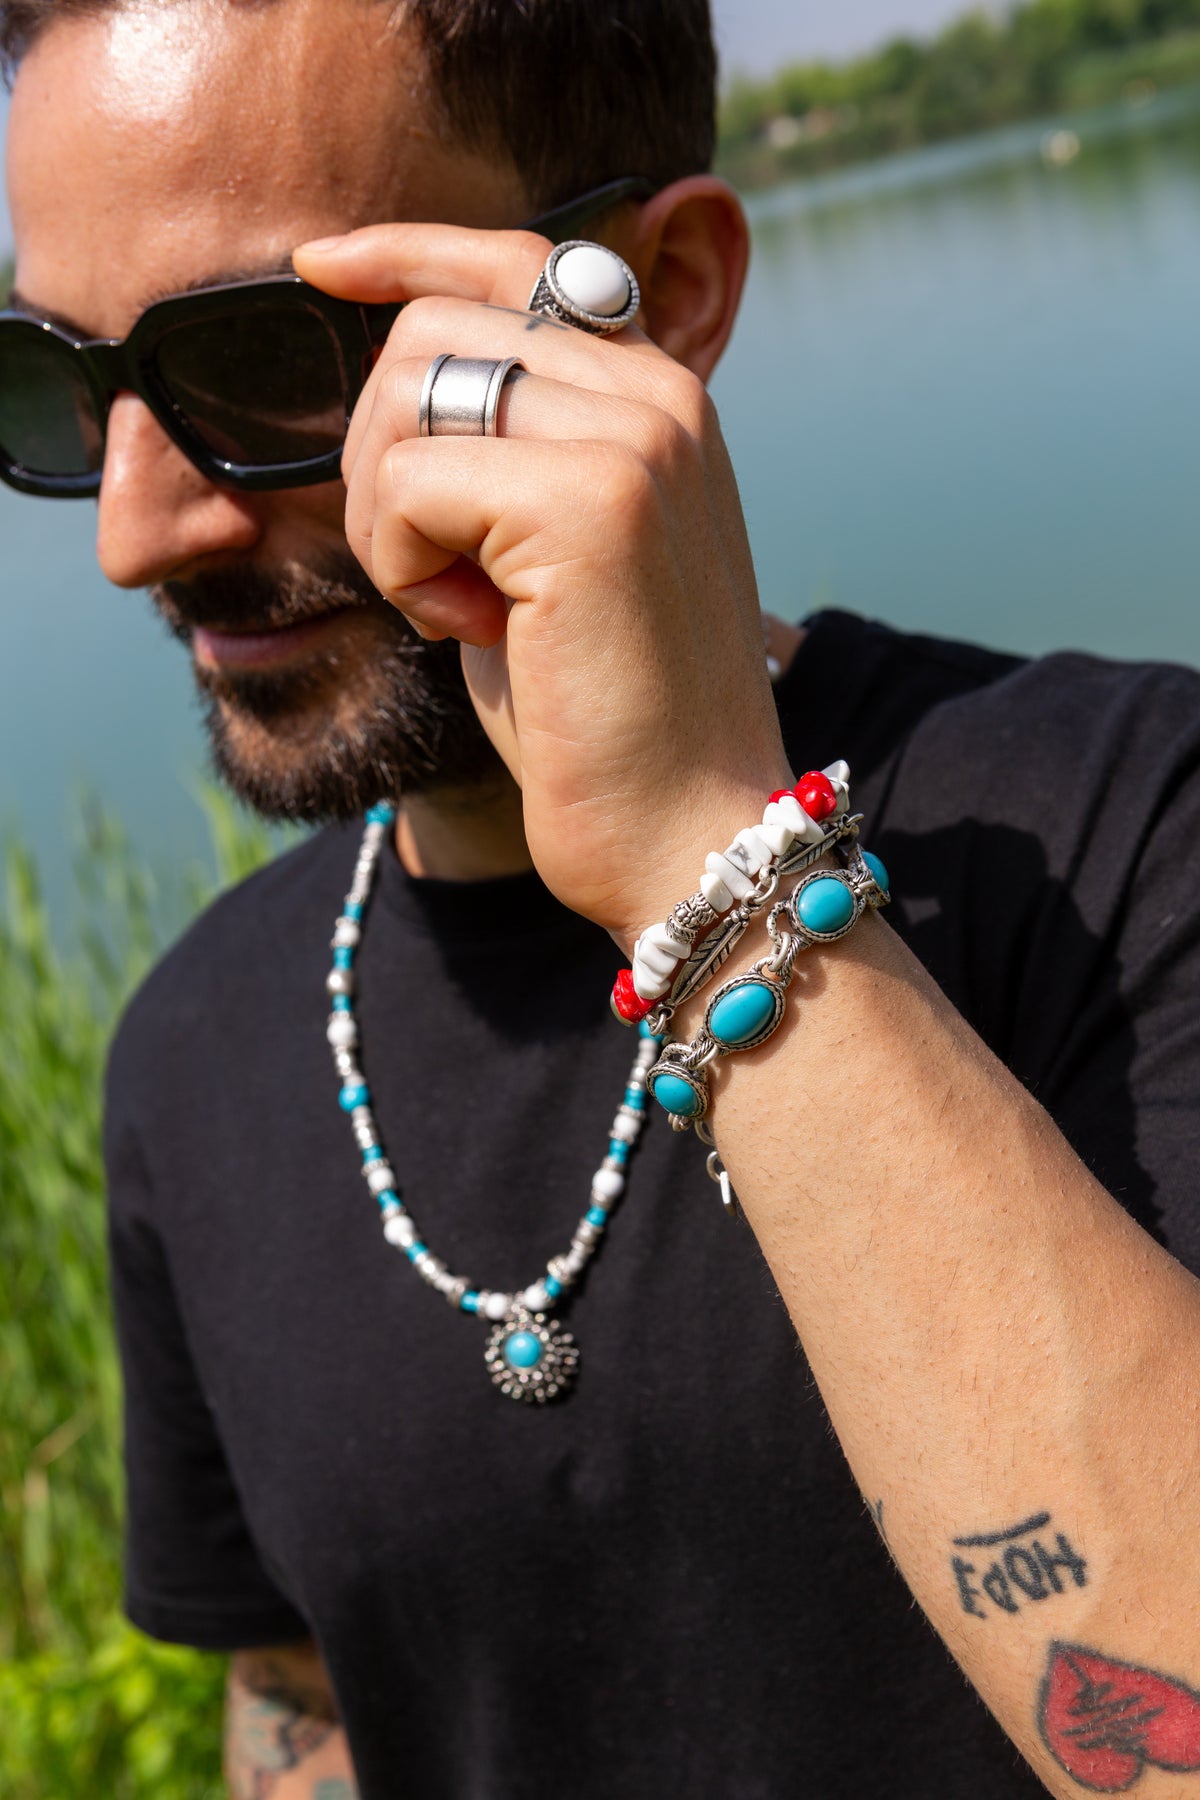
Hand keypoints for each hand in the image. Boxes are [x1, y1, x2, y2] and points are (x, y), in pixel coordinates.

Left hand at [294, 222, 791, 946]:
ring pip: (407, 395)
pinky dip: (400, 565)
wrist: (686, 833)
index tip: (318, 266)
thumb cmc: (602, 713)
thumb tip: (400, 368)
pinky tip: (469, 630)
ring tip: (462, 606)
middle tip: (430, 567)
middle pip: (432, 329)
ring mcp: (634, 441)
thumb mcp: (554, 554)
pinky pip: (406, 484)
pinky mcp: (589, 504)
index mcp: (663, 399)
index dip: (407, 250)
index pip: (521, 260)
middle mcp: (661, 396)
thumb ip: (511, 448)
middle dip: (381, 448)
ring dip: (387, 514)